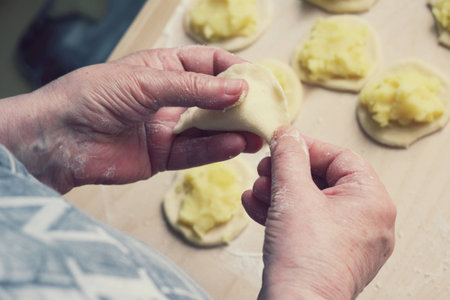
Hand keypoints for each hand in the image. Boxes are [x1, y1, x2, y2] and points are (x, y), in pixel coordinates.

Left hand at [0, 46, 262, 192]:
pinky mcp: (162, 156)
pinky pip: (194, 152)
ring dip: (234, 131)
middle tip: (267, 113)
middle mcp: (169, 98)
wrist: (58, 139)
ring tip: (258, 134)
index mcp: (163, 69)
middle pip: (214, 99)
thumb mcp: (145, 82)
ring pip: (208, 128)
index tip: (259, 81)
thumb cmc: (92, 97)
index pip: (208, 65)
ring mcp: (167, 127)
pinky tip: (235, 146)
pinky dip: (215, 150)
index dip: (235, 71)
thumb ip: (192, 89)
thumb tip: (237, 90)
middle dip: (241, 105)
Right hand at [242, 126, 395, 299]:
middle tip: (264, 169)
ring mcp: (350, 241)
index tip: (280, 143)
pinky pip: (308, 224)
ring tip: (255, 190)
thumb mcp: (292, 193)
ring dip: (279, 193)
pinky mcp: (331, 255)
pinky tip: (255, 206)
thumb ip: (289, 156)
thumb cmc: (304, 255)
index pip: (339, 157)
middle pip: (323, 180)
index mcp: (371, 200)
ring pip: (311, 203)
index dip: (306, 147)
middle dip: (286, 174)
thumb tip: (287, 133)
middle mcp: (368, 221)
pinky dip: (282, 214)